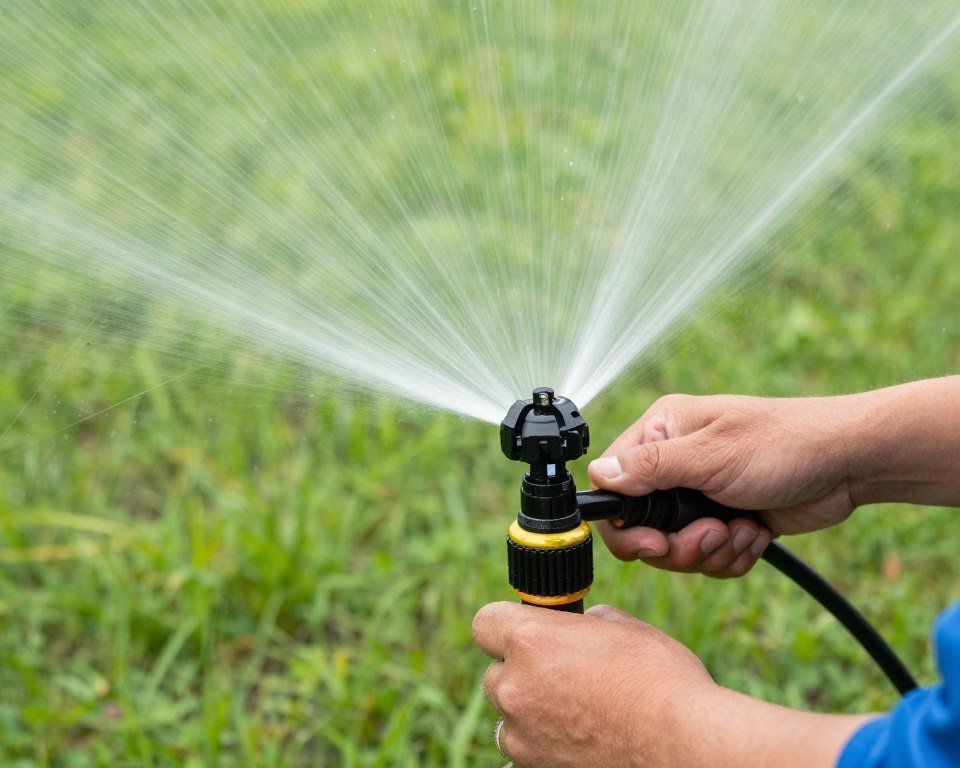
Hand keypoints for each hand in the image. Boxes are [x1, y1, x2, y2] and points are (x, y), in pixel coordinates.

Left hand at [473, 601, 713, 767]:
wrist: (685, 746)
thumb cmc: (662, 681)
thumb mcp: (624, 627)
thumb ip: (586, 621)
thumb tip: (582, 623)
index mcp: (531, 640)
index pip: (485, 623)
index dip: (506, 625)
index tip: (526, 631)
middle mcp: (515, 687)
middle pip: (496, 672)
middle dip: (522, 671)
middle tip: (564, 675)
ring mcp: (521, 735)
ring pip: (509, 715)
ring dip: (531, 711)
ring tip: (578, 712)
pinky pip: (524, 749)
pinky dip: (543, 744)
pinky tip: (578, 739)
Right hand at [587, 393, 863, 576]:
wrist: (848, 464)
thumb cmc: (785, 444)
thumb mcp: (712, 455)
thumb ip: (651, 467)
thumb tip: (599, 473)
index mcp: (661, 434)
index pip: (613, 487)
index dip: (627, 525)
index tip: (654, 544)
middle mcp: (674, 464)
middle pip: (642, 529)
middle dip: (678, 545)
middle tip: (711, 535)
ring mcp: (699, 494)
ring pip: (676, 550)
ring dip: (711, 550)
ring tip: (741, 530)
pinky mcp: (724, 520)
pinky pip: (708, 557)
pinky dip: (732, 555)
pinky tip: (755, 533)